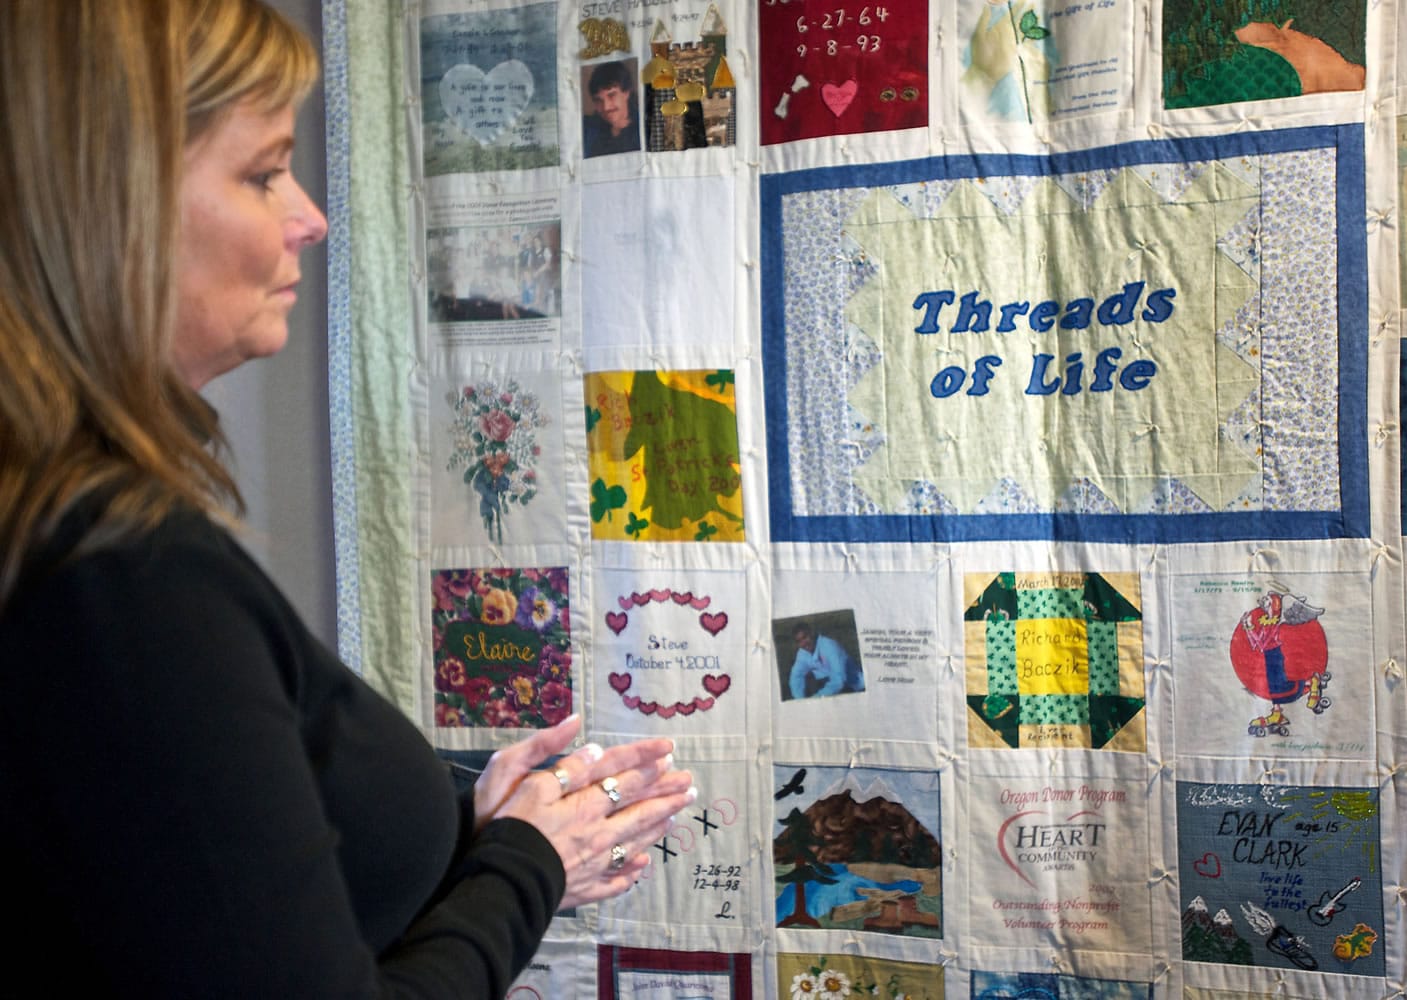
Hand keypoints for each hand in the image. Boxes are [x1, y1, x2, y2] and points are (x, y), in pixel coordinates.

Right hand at [479, 715, 696, 908]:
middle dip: (666, 797)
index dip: (647, 766)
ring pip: (634, 843)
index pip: (624, 780)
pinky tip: (642, 867)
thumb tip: (596, 749)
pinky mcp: (585, 888)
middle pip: (639, 812)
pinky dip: (632, 872)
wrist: (503, 881)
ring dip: (656, 829)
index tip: (670, 754)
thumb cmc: (511, 827)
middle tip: (690, 788)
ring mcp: (595, 863)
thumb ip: (566, 768)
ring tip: (674, 819)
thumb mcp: (531, 785)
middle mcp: (598, 833)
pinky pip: (616, 879)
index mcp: (586, 805)